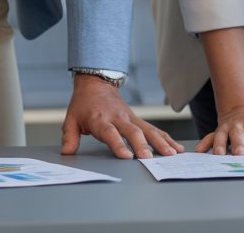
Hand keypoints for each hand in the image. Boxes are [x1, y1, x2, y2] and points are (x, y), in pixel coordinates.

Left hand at [60, 74, 183, 158]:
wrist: (96, 83)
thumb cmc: (83, 104)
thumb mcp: (71, 119)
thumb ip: (70, 137)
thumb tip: (67, 152)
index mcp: (100, 119)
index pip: (110, 133)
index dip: (118, 144)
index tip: (126, 156)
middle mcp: (118, 118)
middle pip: (132, 131)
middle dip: (142, 145)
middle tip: (149, 159)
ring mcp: (130, 118)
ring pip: (148, 130)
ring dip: (160, 142)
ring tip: (171, 154)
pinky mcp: (138, 119)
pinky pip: (153, 129)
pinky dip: (165, 138)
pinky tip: (176, 147)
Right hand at [195, 105, 243, 155]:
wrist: (238, 109)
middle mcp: (238, 125)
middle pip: (238, 134)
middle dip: (238, 143)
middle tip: (240, 154)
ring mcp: (226, 128)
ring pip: (221, 135)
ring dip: (219, 144)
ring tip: (219, 154)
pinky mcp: (217, 131)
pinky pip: (208, 137)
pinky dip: (204, 144)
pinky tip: (199, 151)